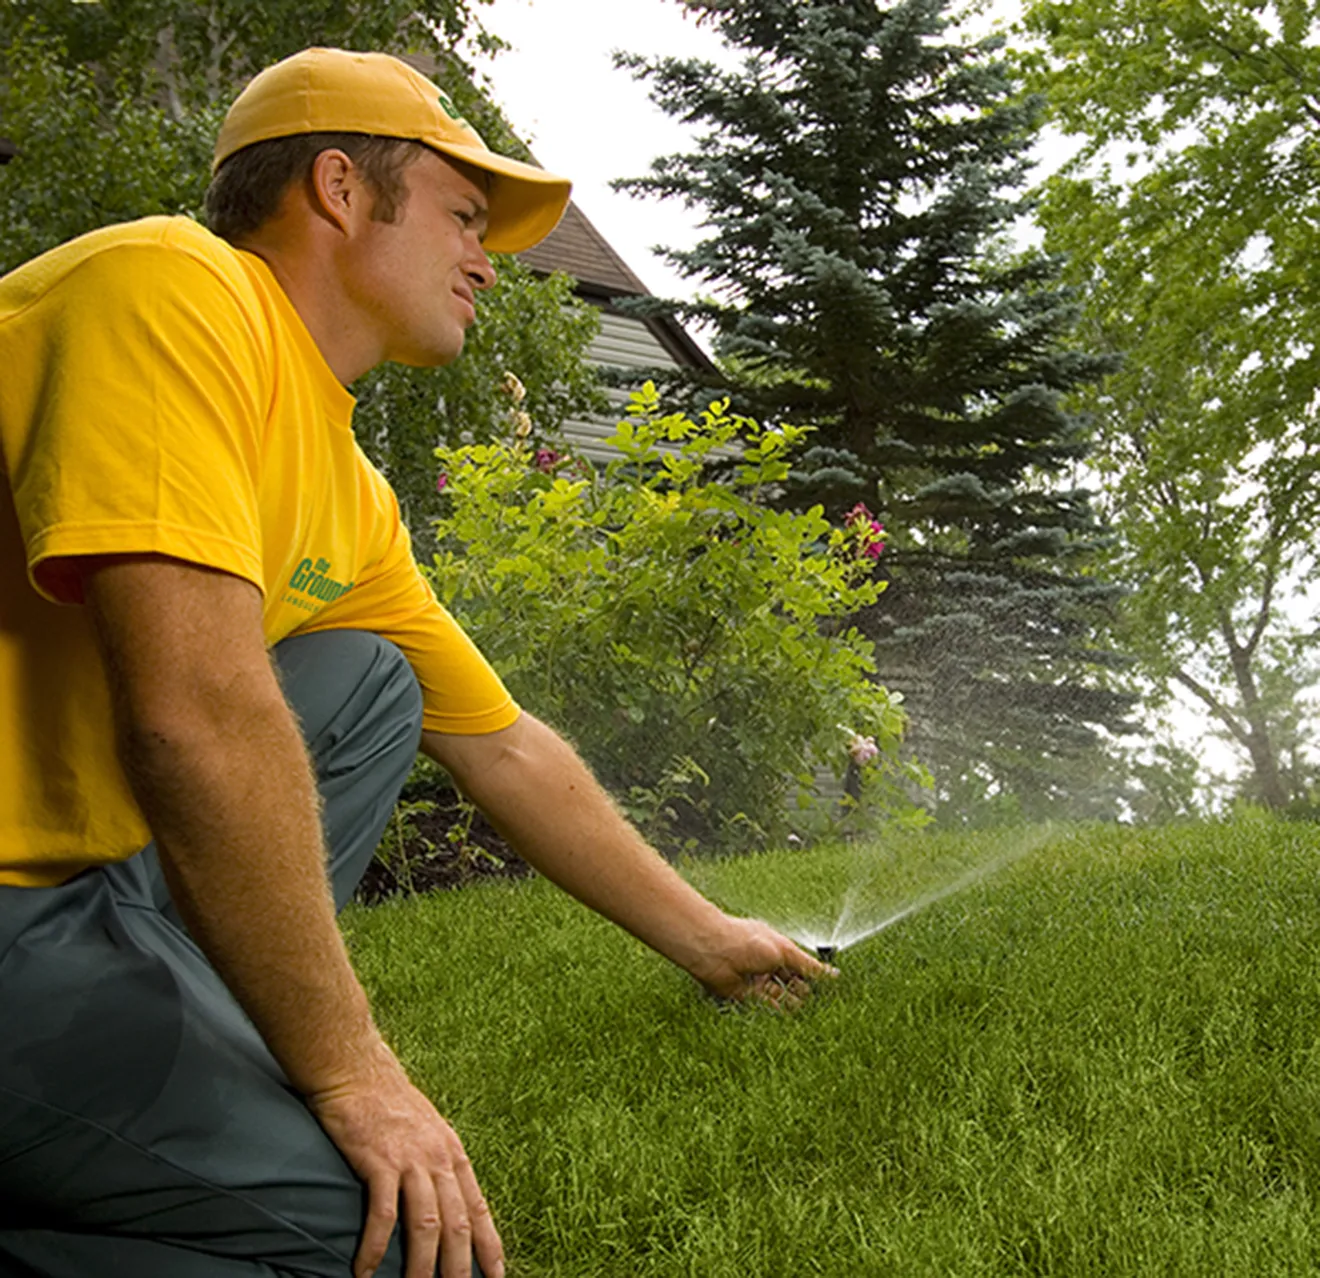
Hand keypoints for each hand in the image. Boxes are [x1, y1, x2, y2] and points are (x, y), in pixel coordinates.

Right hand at [307, 1044, 503, 1277]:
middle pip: (456, 1225)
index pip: (478, 1208)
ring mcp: (411, 1160)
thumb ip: (437, 1163)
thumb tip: (445, 1198)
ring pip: (426, 1226)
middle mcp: (438, 1159)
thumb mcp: (427, 1130)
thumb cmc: (389, 1102)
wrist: (357, 1071)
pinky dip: (374, 1248)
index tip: (497, 1274)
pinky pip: (382, 1215)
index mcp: (452, 1153)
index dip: (489, 1245)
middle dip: (459, 1268)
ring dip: (420, 1267)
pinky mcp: (380, 1162)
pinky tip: (364, 1271)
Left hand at [687, 915, 838, 1010]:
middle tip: (822, 1005)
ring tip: (808, 1013)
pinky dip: (778, 1013)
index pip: (802, 965)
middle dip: (805, 992)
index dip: (815, 976)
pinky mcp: (746, 996)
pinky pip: (766, 1007)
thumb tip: (834, 974)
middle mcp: (769, 964)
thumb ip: (809, 967)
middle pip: (793, 983)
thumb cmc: (748, 942)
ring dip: (793, 1005)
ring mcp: (758, 980)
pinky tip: (790, 1018)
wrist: (714, 952)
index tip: (832, 990)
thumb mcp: (785, 952)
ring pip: (781, 997)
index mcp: (778, 948)